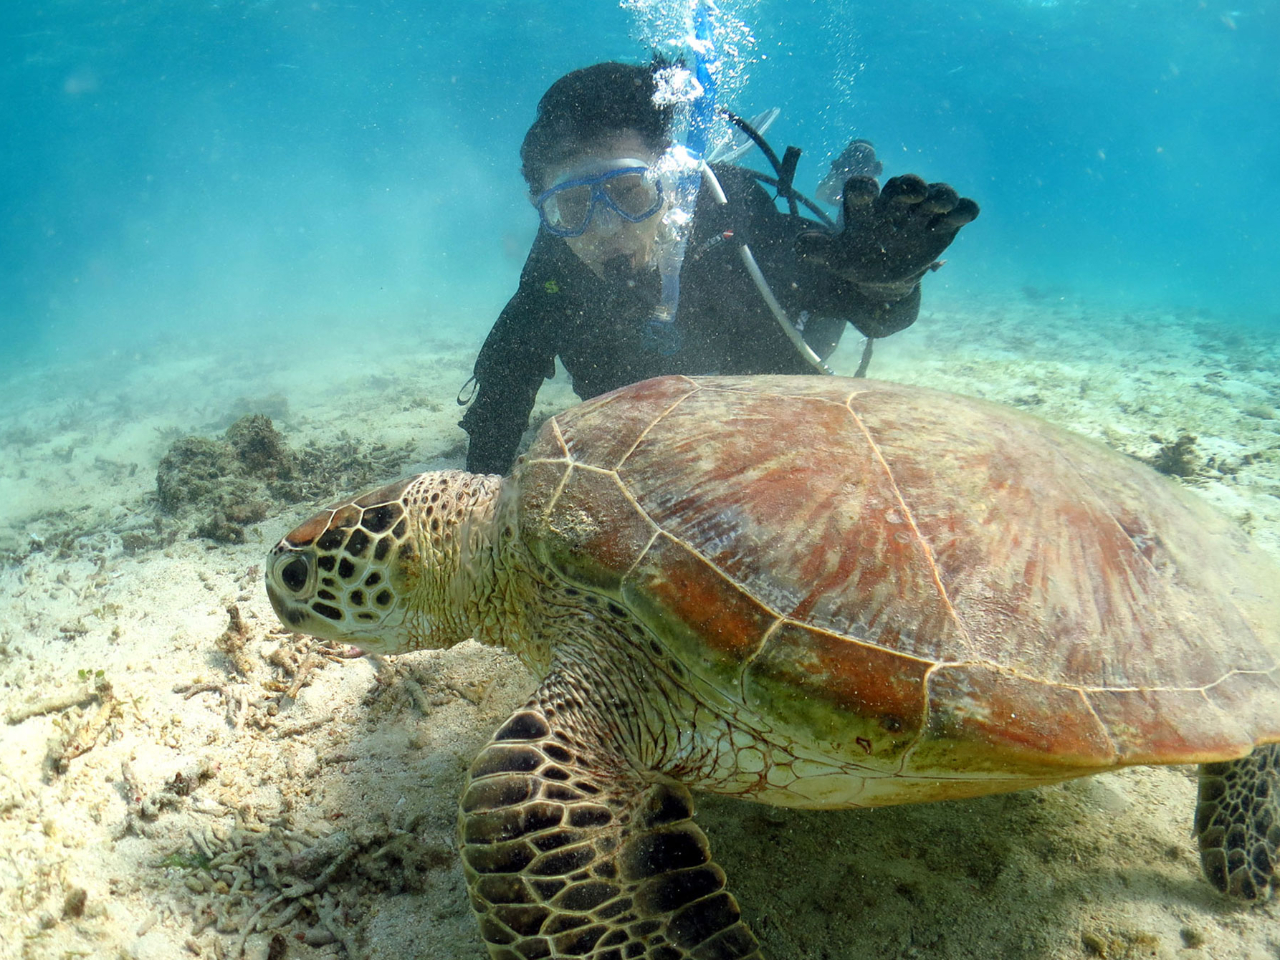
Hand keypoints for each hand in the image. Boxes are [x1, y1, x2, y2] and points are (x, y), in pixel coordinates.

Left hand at [798, 174, 978, 289]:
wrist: (883, 278)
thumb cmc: (857, 259)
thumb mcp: (836, 258)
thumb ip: (817, 249)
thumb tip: (800, 244)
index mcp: (866, 208)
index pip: (862, 191)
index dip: (863, 190)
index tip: (865, 192)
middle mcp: (895, 205)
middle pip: (903, 187)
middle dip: (909, 187)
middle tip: (913, 192)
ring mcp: (922, 213)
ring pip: (935, 194)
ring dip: (940, 195)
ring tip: (940, 205)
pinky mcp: (944, 226)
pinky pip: (959, 212)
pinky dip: (965, 210)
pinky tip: (966, 213)